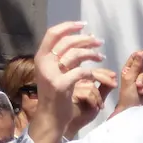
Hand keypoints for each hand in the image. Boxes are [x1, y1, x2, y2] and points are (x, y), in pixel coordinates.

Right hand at [30, 22, 104, 142]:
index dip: (69, 26)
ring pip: (75, 54)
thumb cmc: (56, 95)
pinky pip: (81, 72)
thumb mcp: (58, 72)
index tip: (83, 25)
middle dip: (86, 40)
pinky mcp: (61, 85)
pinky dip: (93, 72)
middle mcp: (44, 63)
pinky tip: (99, 75)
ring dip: (92, 54)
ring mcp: (51, 74)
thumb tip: (84, 39)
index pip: (53, 33)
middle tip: (99, 42)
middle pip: (67, 42)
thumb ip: (66, 57)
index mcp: (41, 57)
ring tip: (101, 57)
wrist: (50, 118)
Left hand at [110, 49, 142, 116]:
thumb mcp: (129, 79)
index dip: (139, 55)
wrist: (133, 109)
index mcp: (129, 70)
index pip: (135, 57)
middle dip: (142, 77)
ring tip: (142, 91)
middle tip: (137, 86)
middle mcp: (139, 73)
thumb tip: (141, 52)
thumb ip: (136, 65)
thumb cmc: (127, 96)